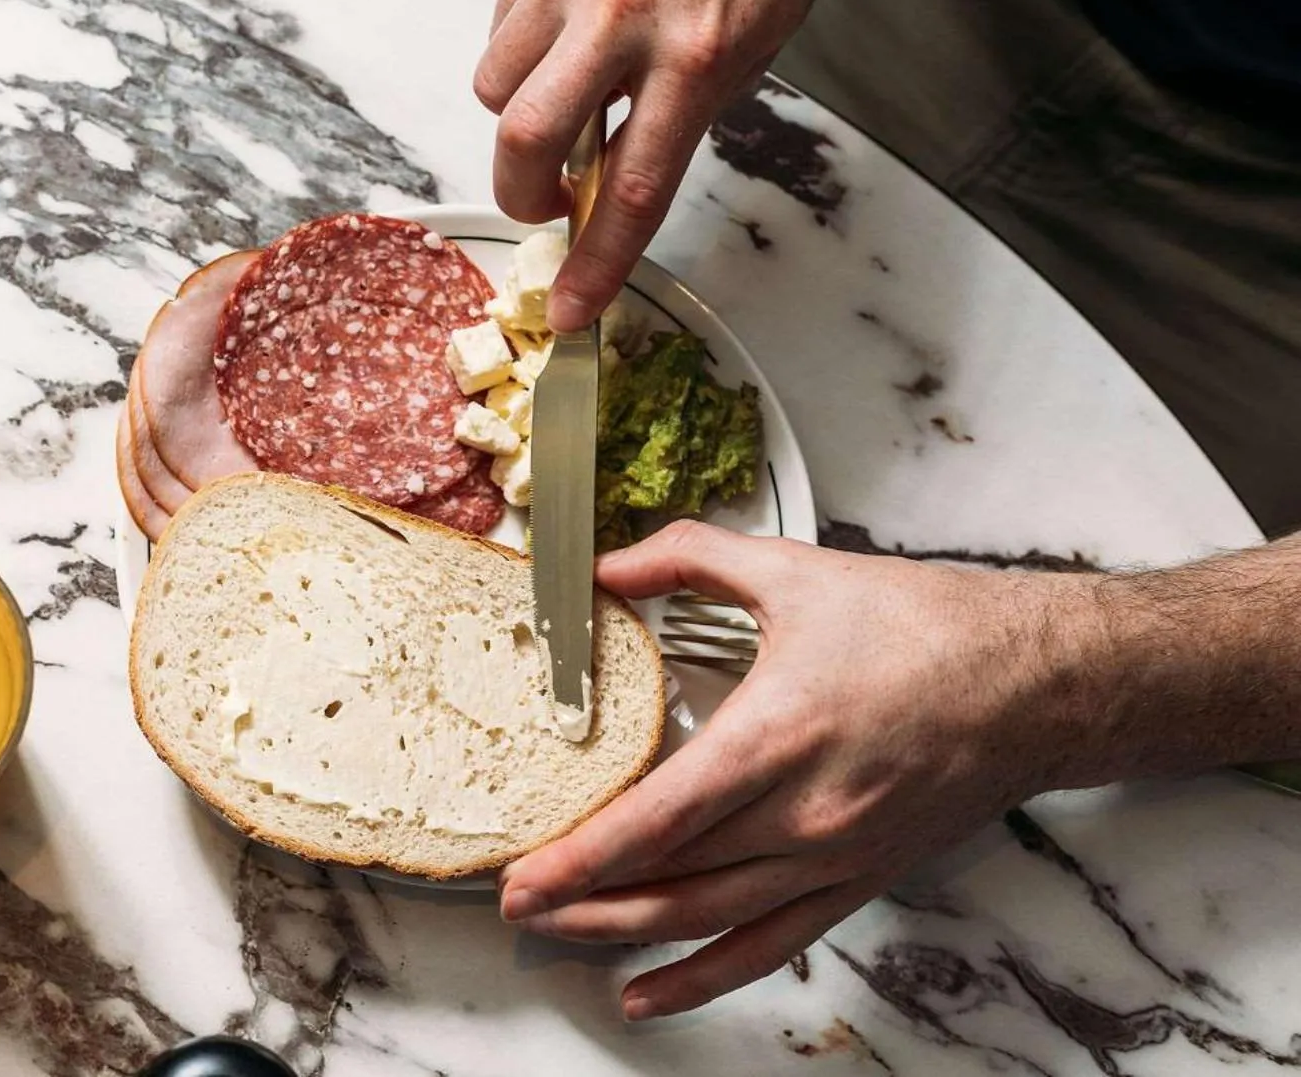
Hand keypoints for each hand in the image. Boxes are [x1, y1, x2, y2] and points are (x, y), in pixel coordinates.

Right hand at [477, 0, 871, 329]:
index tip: (572, 311)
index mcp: (700, 50)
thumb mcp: (763, 28)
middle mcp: (625, 14)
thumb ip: (688, 103)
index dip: (597, 265)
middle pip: (525, 143)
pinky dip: (522, 52)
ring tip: (563, 102)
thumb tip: (617, 165)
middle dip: (522, 199)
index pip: (632, 188)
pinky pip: (503, 24)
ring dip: (517, 120)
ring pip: (494, 87)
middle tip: (542, 204)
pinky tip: (567, 32)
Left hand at [499, 522, 1106, 1019]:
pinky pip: (770, 945)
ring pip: (709, 919)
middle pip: (672, 879)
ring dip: (624, 934)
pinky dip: (703, 977)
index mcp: (779, 735)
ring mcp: (834, 857)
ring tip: (556, 933)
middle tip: (511, 901)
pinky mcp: (858, 879)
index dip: (583, 856)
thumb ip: (687, 558)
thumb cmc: (927, 627)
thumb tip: (607, 564)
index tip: (523, 875)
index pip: (660, 818)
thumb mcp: (794, 572)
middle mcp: (806, 813)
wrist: (1040, 681)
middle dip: (580, 898)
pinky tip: (648, 993)